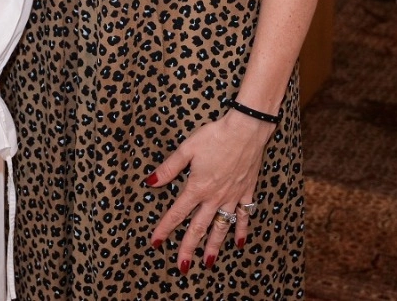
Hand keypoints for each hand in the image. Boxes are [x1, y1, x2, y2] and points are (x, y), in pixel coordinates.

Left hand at [143, 111, 272, 270]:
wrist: (246, 130)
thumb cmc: (215, 136)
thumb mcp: (187, 149)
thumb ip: (169, 168)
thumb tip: (150, 182)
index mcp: (197, 187)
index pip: (177, 213)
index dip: (165, 228)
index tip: (155, 242)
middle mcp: (215, 197)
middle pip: (199, 227)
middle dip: (188, 248)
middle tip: (182, 267)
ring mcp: (232, 197)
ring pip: (221, 227)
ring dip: (214, 246)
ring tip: (207, 263)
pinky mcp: (247, 192)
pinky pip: (244, 216)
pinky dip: (242, 230)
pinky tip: (239, 243)